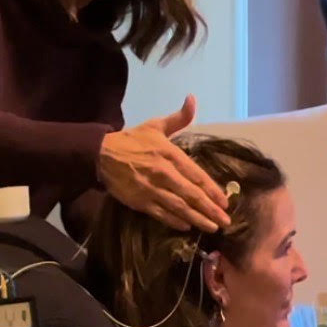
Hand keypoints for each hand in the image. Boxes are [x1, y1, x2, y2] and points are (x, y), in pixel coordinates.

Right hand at [99, 94, 230, 231]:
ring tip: (211, 228)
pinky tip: (187, 227)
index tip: (225, 202)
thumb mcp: (156, 125)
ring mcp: (152, 189)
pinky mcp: (140, 201)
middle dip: (211, 210)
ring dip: (198, 219)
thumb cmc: (132, 140)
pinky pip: (162, 214)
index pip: (197, 176)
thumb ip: (179, 118)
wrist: (101, 154)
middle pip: (192, 195)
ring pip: (180, 208)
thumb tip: (193, 98)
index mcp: (171, 154)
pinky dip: (175, 222)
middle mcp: (164, 173)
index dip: (213, 191)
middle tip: (225, 222)